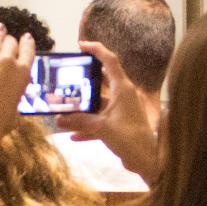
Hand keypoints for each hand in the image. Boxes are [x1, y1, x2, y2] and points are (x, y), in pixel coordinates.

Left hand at [0, 9, 32, 140]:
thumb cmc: (1, 120)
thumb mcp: (17, 104)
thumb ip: (16, 89)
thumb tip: (10, 89)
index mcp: (23, 72)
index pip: (28, 50)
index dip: (26, 43)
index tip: (25, 39)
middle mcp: (8, 61)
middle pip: (11, 43)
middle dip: (9, 42)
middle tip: (7, 40)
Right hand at [56, 39, 162, 180]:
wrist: (147, 160)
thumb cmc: (129, 137)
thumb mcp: (102, 127)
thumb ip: (80, 121)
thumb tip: (59, 119)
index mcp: (122, 88)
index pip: (109, 60)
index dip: (96, 49)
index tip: (81, 45)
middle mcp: (123, 95)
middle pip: (101, 81)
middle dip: (84, 80)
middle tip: (66, 79)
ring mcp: (122, 109)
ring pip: (99, 103)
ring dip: (83, 107)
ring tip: (64, 109)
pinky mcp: (120, 124)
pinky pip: (101, 120)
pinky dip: (88, 126)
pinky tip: (73, 136)